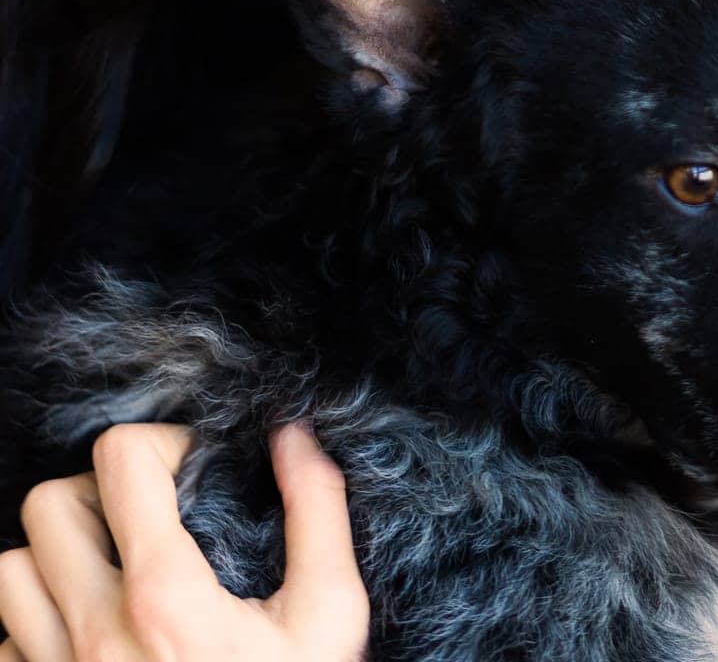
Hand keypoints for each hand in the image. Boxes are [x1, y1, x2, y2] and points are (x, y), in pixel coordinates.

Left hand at [0, 420, 369, 660]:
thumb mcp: (329, 619)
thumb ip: (316, 512)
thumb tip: (290, 434)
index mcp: (164, 596)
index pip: (118, 460)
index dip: (160, 445)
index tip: (192, 473)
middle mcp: (94, 634)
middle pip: (49, 506)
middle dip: (100, 494)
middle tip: (147, 518)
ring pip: (9, 572)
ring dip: (55, 559)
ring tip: (111, 572)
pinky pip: (3, 643)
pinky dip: (34, 627)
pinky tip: (92, 637)